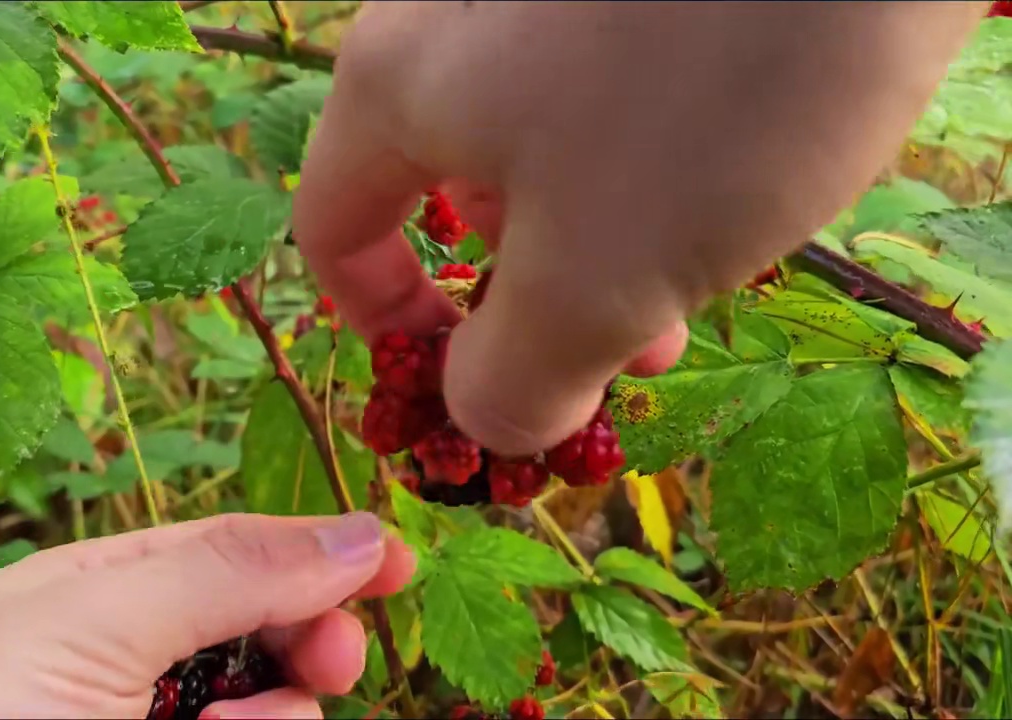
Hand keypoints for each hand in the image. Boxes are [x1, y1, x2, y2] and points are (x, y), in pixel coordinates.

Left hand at [0, 512, 414, 719]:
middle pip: (267, 632)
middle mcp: (134, 662)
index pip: (236, 553)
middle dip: (310, 639)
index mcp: (106, 588)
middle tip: (331, 660)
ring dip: (275, 715)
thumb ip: (227, 572)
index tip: (399, 565)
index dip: (320, 554)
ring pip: (268, 712)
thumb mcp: (94, 617)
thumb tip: (357, 533)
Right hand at [293, 1, 983, 455]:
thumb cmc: (702, 95)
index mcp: (400, 87)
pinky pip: (611, 100)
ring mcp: (547, 3)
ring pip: (542, 147)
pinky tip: (730, 188)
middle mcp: (454, 24)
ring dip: (599, 241)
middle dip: (527, 299)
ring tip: (695, 289)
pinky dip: (647, 168)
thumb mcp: (595, 280)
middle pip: (449, 190)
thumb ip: (515, 377)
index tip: (455, 380)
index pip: (334, 225)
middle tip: (625, 354)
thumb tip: (487, 418)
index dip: (379, 321)